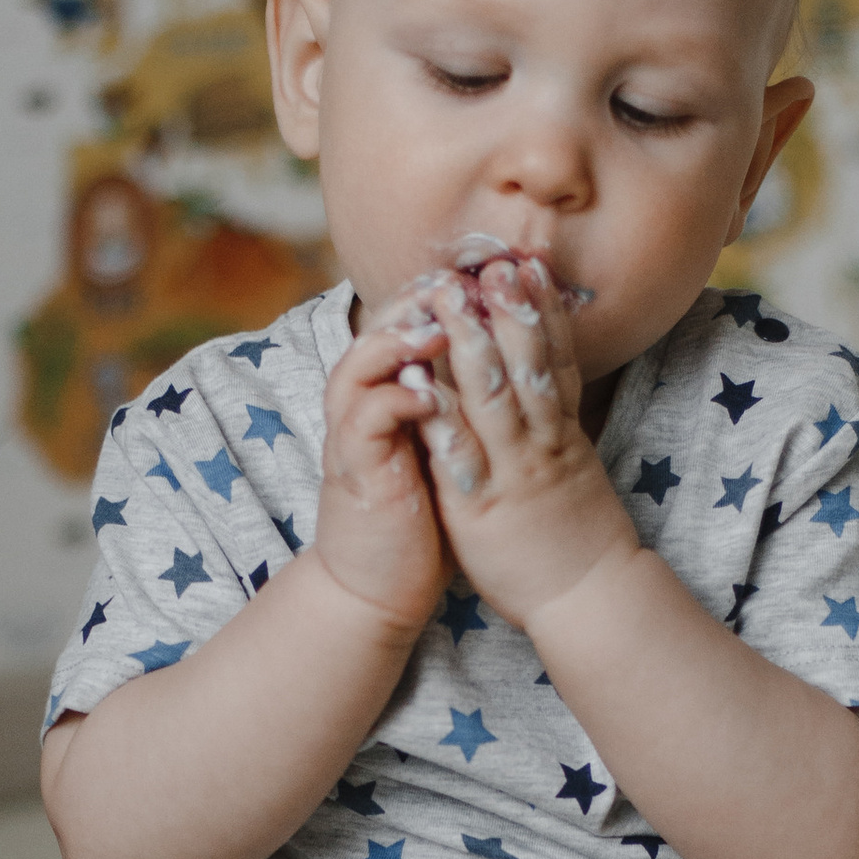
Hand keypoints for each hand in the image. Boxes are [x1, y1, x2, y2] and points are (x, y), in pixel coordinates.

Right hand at [315, 301, 454, 643]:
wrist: (379, 585)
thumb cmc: (419, 519)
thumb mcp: (444, 450)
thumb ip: (458, 405)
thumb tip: (504, 362)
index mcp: (391, 394)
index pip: (406, 323)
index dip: (440, 294)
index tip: (483, 273)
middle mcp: (365, 403)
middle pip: (381, 328)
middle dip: (420, 298)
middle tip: (460, 274)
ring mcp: (355, 434)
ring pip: (365, 363)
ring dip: (402, 337)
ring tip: (440, 319)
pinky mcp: (355, 469)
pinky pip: (367, 418)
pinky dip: (394, 397)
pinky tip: (426, 387)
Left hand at [412, 256, 638, 629]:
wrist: (589, 596)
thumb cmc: (574, 535)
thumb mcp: (575, 467)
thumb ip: (558, 425)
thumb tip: (550, 384)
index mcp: (562, 433)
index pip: (556, 359)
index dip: (543, 311)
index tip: (530, 265)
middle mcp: (540, 442)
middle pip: (525, 365)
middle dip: (506, 310)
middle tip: (490, 262)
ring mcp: (512, 471)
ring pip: (494, 396)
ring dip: (471, 341)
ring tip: (452, 297)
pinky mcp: (480, 505)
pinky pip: (458, 452)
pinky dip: (439, 413)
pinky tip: (419, 381)